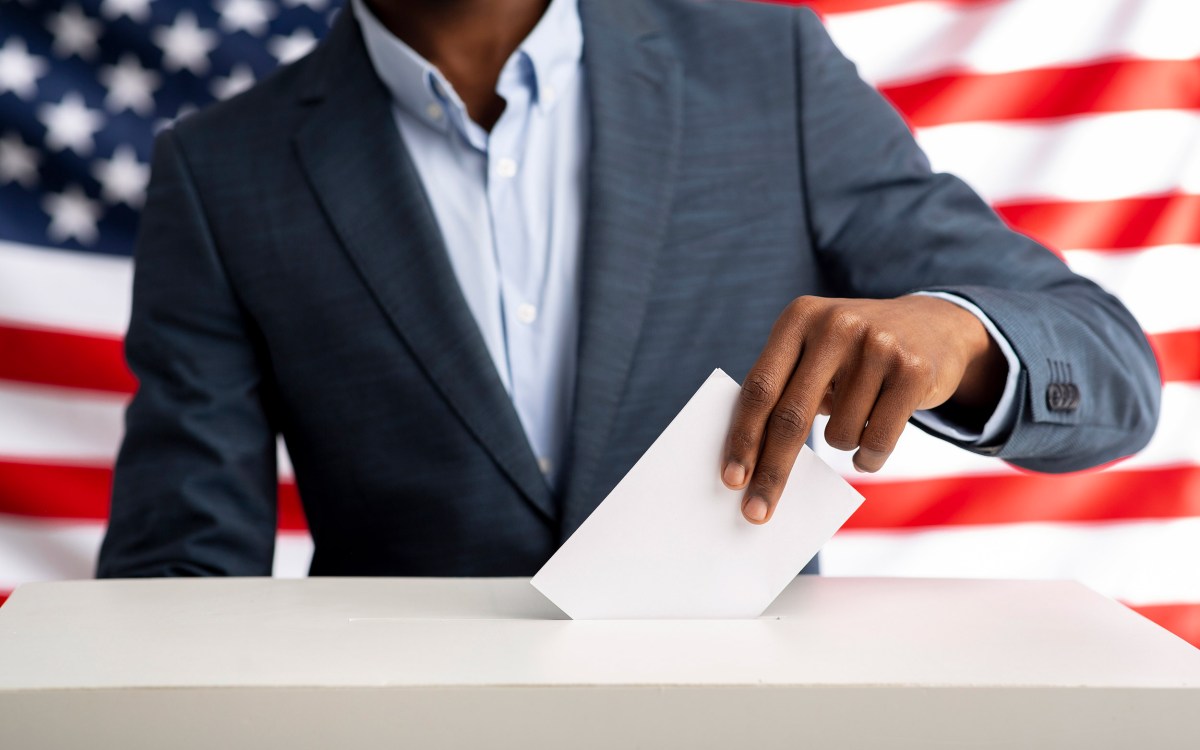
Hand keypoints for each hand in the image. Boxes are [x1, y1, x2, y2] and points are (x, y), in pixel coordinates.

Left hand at [722, 295, 1005, 523]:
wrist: (934, 326)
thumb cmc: (852, 355)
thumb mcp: (814, 352)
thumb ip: (783, 390)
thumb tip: (750, 465)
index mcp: (798, 318)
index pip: (760, 388)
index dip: (742, 437)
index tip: (730, 480)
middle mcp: (834, 326)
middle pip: (791, 417)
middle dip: (772, 472)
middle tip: (756, 512)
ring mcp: (877, 345)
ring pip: (840, 435)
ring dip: (843, 445)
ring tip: (856, 419)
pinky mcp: (913, 370)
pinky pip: (877, 442)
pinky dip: (869, 458)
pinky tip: (872, 443)